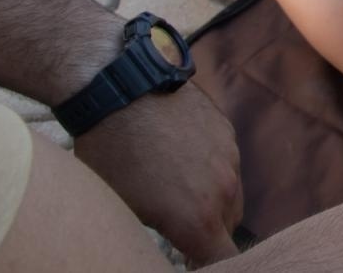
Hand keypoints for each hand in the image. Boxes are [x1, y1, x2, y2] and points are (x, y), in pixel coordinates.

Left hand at [72, 83, 242, 265]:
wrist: (123, 87)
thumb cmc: (111, 156)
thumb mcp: (123, 209)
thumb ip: (157, 235)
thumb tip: (162, 240)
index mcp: (197, 219)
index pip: (224, 260)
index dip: (208, 267)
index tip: (191, 264)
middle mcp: (224, 190)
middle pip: (228, 228)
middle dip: (208, 235)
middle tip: (177, 229)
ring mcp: (229, 156)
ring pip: (230, 194)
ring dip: (211, 200)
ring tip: (176, 187)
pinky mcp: (226, 130)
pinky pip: (226, 162)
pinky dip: (210, 169)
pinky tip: (179, 157)